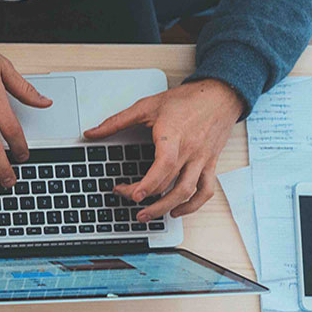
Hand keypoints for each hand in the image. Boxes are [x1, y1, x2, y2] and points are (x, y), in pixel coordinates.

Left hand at [83, 79, 243, 220]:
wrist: (219, 95)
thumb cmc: (186, 100)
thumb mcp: (146, 106)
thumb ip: (116, 121)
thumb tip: (91, 133)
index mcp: (173, 136)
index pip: (164, 166)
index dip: (148, 183)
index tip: (133, 194)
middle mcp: (190, 151)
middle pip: (170, 183)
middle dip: (146, 196)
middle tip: (126, 197)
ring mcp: (202, 160)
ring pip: (188, 192)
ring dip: (167, 207)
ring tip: (147, 215)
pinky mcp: (210, 164)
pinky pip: (206, 191)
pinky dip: (193, 205)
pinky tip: (177, 210)